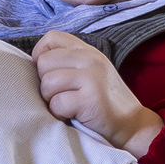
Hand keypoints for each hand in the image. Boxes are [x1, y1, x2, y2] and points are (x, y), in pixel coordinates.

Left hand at [32, 31, 163, 155]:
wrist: (132, 125)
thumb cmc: (103, 101)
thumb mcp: (90, 72)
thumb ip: (67, 62)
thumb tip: (33, 64)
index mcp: (87, 50)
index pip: (51, 38)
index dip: (41, 56)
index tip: (50, 73)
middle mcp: (90, 59)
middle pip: (43, 62)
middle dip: (46, 83)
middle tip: (62, 95)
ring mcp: (91, 77)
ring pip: (48, 83)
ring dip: (52, 100)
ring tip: (68, 105)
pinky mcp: (90, 98)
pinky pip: (57, 103)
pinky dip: (60, 114)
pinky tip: (74, 115)